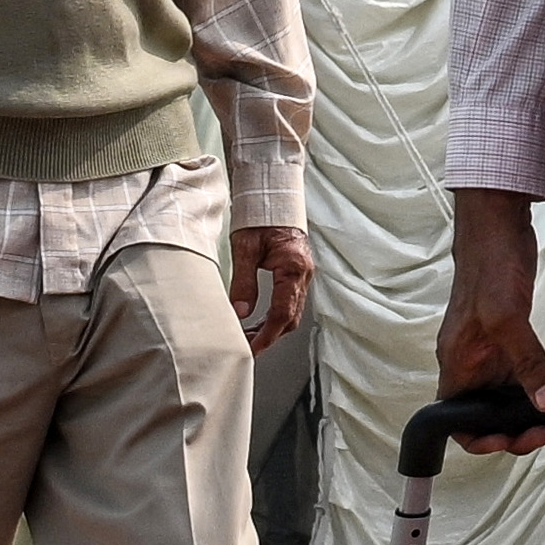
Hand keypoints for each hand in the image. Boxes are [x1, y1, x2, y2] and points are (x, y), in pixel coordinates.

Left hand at [223, 221, 310, 352]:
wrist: (273, 195)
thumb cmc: (260, 215)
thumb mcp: (245, 248)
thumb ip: (244, 282)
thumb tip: (241, 312)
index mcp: (293, 267)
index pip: (282, 313)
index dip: (267, 336)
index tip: (251, 349)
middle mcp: (303, 273)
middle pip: (290, 318)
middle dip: (269, 337)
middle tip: (246, 347)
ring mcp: (303, 273)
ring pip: (291, 312)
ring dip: (272, 328)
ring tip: (248, 336)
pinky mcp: (297, 271)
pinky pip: (290, 301)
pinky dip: (275, 315)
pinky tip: (259, 320)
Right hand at [428, 195, 544, 436]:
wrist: (497, 226)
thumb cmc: (488, 264)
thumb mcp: (508, 318)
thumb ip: (527, 363)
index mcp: (457, 363)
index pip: (457, 421)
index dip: (481, 439)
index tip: (511, 441)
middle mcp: (470, 362)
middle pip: (486, 416)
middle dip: (517, 431)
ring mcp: (489, 351)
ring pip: (507, 398)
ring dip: (533, 412)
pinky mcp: (508, 338)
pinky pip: (522, 374)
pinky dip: (541, 385)